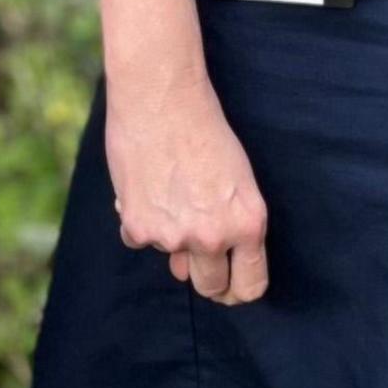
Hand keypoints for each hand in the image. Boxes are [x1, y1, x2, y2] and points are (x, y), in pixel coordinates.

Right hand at [103, 71, 270, 305]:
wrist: (161, 98)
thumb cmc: (204, 128)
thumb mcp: (236, 179)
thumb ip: (227, 225)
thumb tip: (194, 266)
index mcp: (248, 224)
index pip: (250, 286)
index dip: (239, 290)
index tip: (230, 287)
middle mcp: (213, 237)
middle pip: (211, 288)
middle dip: (206, 278)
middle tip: (199, 261)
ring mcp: (173, 237)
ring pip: (172, 259)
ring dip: (170, 238)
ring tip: (170, 193)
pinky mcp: (138, 228)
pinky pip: (138, 239)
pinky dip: (139, 220)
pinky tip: (144, 186)